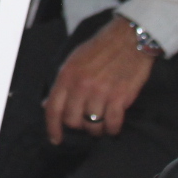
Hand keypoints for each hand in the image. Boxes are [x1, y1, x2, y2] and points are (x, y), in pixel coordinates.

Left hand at [43, 17, 157, 140]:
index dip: (52, 128)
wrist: (130, 38)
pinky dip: (113, 129)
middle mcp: (82, 85)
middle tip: (85, 122)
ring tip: (101, 123)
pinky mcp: (120, 97)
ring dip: (96, 129)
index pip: (53, 108)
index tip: (56, 139)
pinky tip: (113, 126)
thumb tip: (47, 104)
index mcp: (67, 75)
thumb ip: (62, 83)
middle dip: (78, 126)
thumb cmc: (101, 48)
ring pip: (93, 125)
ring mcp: (101, 92)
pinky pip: (113, 124)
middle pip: (73, 121)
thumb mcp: (74, 60)